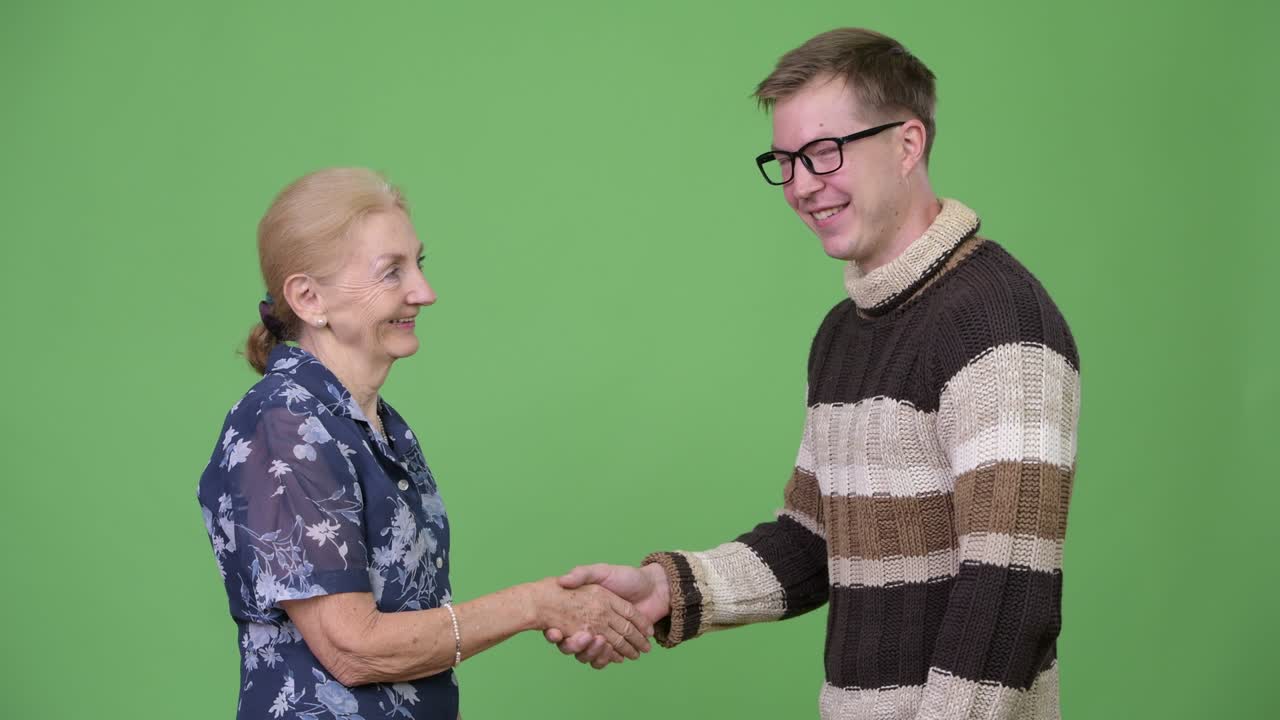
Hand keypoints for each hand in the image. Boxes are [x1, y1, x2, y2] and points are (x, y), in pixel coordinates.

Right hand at [527, 577, 652, 663]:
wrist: (654, 588)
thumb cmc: (626, 577)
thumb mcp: (602, 571)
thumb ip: (583, 574)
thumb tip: (562, 580)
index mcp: (580, 610)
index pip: (560, 626)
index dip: (554, 633)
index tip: (554, 633)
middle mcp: (588, 626)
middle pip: (573, 645)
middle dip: (575, 646)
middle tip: (585, 637)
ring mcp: (603, 637)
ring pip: (589, 654)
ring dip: (594, 653)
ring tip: (604, 644)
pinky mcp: (618, 647)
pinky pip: (607, 658)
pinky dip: (609, 658)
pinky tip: (616, 655)